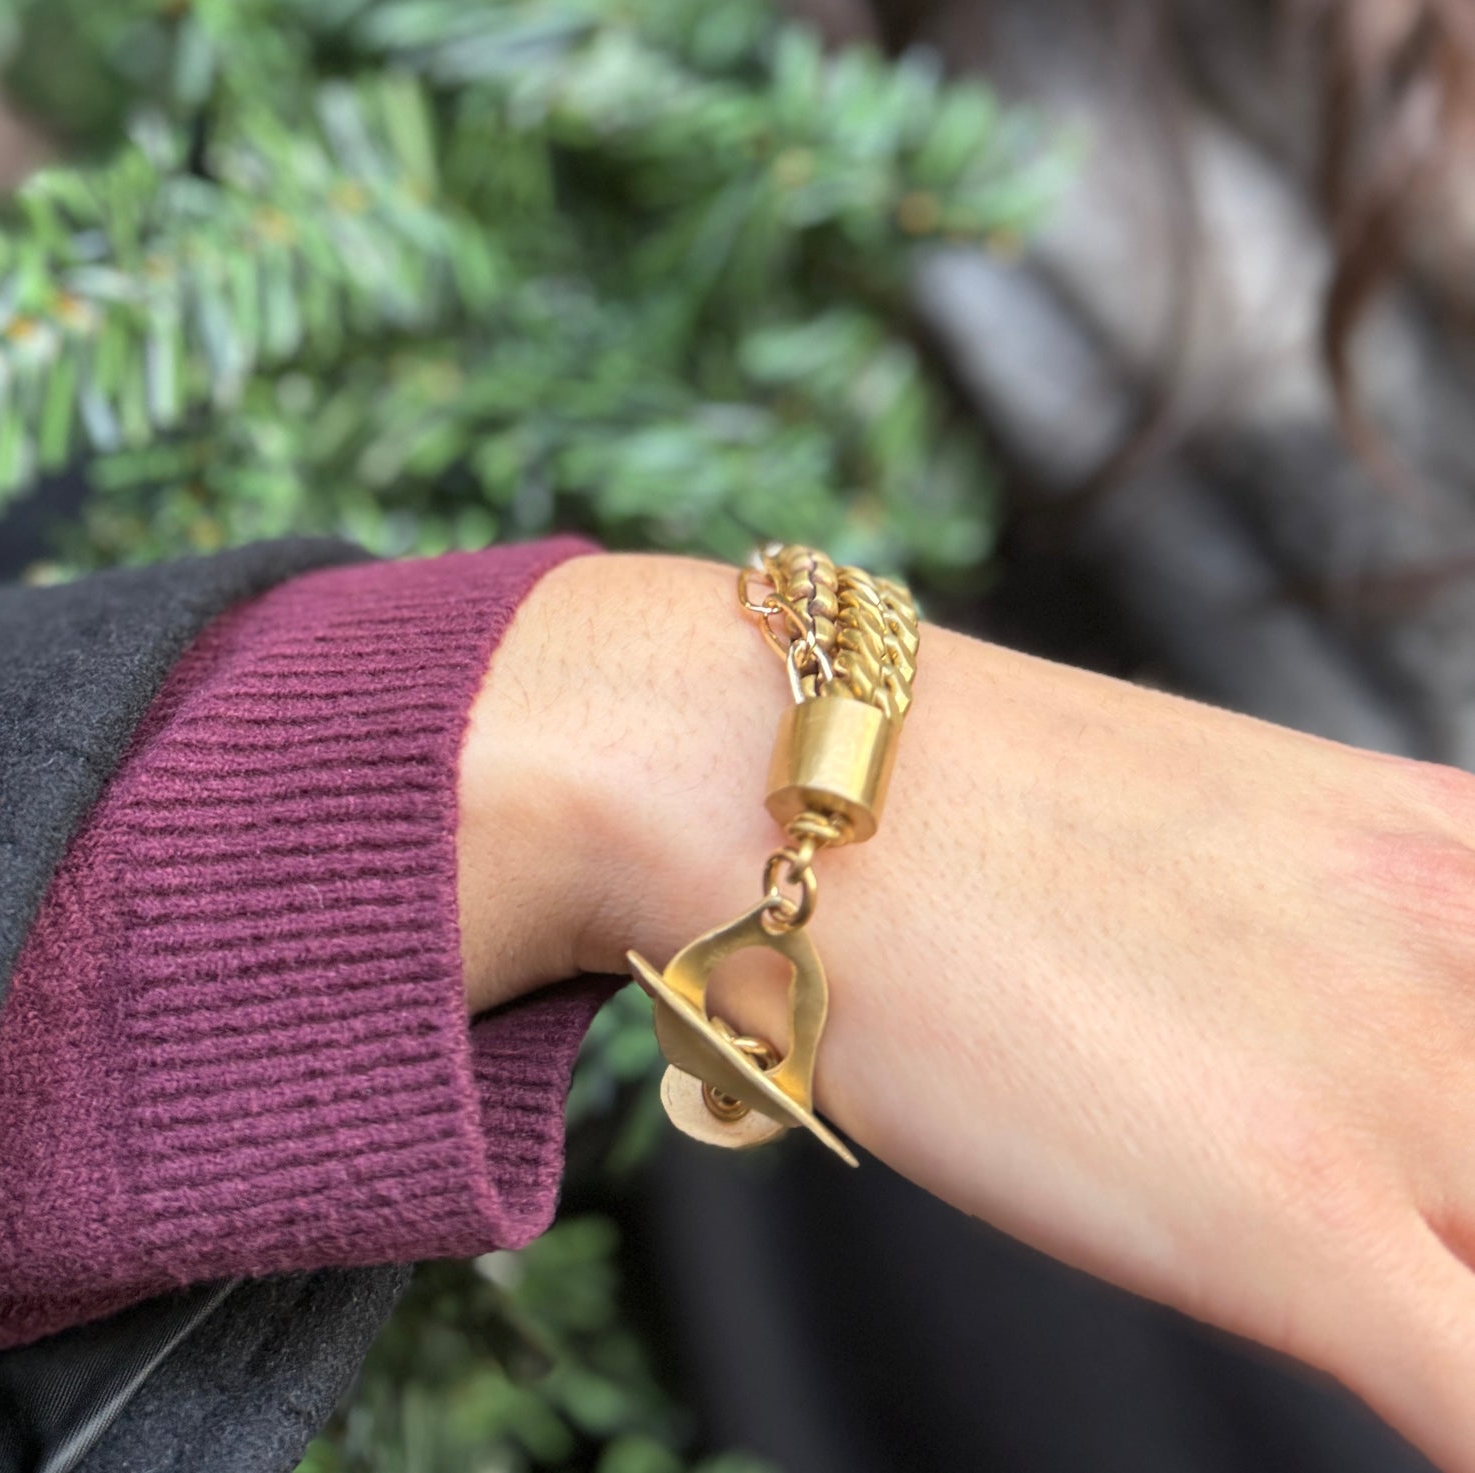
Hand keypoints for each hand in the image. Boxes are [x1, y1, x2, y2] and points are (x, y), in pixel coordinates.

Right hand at [458, 552, 1474, 1471]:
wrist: (762, 764)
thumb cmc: (952, 801)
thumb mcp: (1216, 824)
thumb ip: (1352, 926)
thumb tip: (1374, 1052)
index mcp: (1455, 849)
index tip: (1464, 1164)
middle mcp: (1461, 952)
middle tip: (1421, 1230)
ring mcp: (1397, 1089)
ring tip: (1406, 1300)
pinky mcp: (1295, 1221)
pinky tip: (1426, 1402)